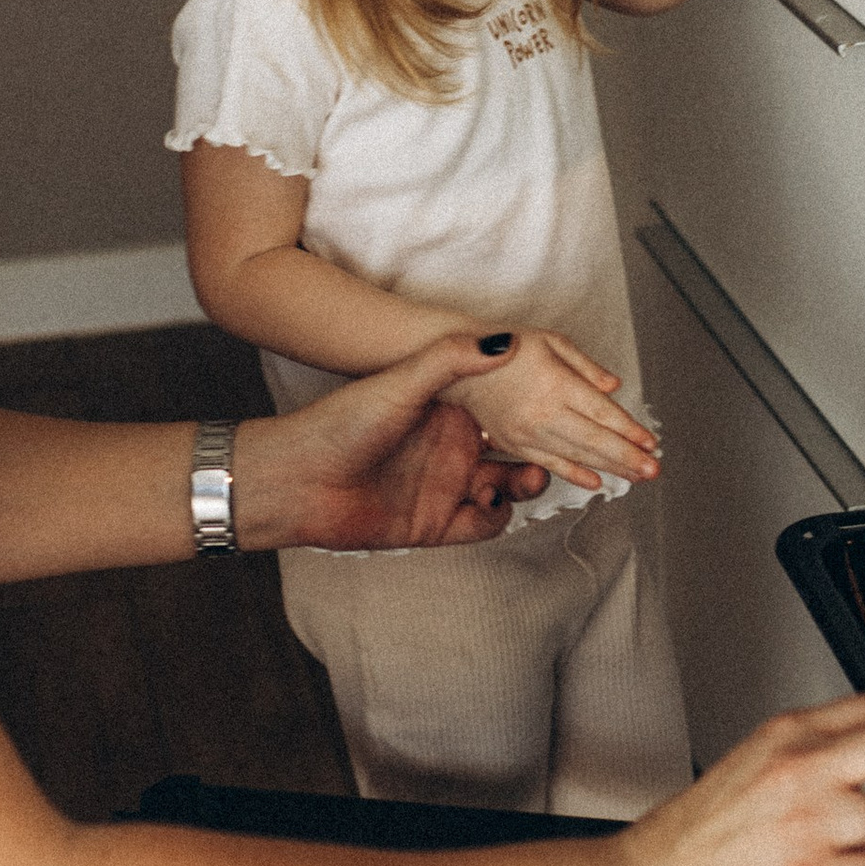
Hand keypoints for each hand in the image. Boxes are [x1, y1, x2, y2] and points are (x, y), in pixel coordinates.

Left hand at [238, 335, 548, 552]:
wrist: (298, 481)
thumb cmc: (341, 423)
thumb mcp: (402, 381)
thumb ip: (453, 359)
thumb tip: (506, 339)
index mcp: (447, 411)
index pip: (506, 410)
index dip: (535, 411)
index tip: (565, 408)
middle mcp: (451, 448)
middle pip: (516, 453)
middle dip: (543, 453)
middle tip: (558, 452)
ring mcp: (445, 487)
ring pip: (507, 490)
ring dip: (525, 486)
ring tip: (531, 477)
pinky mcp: (437, 524)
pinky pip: (484, 526)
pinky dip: (498, 518)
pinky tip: (490, 502)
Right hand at [467, 330, 659, 492]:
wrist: (460, 363)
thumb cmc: (508, 347)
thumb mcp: (551, 341)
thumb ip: (585, 366)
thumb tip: (613, 387)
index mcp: (556, 383)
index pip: (602, 413)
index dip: (629, 430)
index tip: (651, 442)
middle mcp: (543, 412)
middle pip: (594, 440)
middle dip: (628, 457)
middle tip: (654, 469)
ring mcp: (528, 432)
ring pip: (576, 456)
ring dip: (610, 468)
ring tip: (636, 476)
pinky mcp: (515, 444)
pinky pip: (550, 464)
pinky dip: (575, 475)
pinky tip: (596, 482)